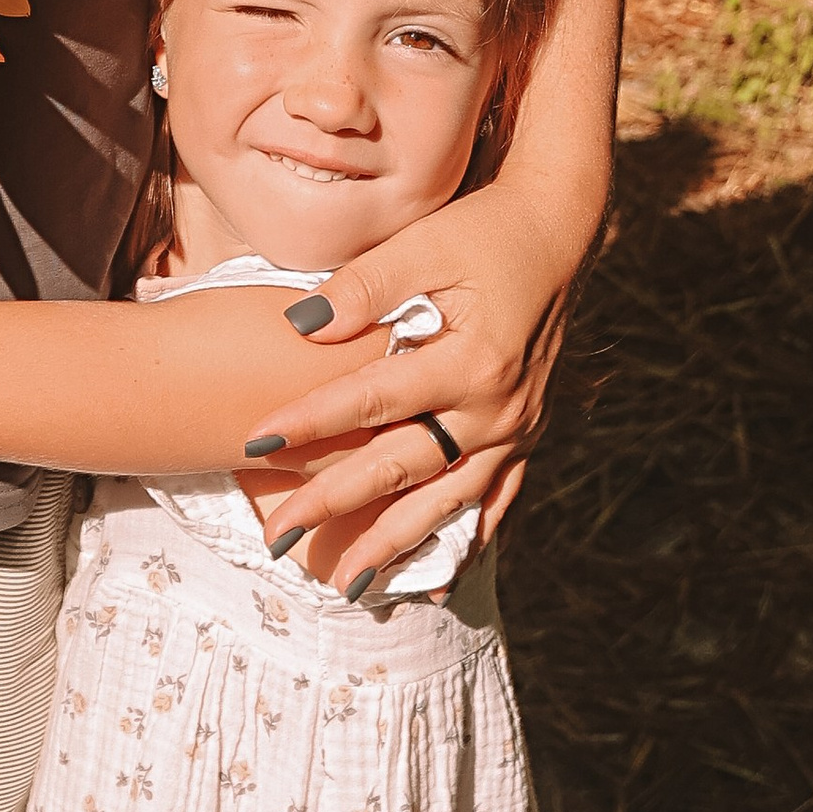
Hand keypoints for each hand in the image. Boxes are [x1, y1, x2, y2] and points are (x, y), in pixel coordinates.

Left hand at [233, 167, 596, 588]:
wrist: (559, 228)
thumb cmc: (483, 229)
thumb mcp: (424, 243)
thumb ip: (364, 287)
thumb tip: (301, 326)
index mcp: (472, 359)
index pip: (372, 400)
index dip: (309, 421)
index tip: (253, 442)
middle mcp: (498, 406)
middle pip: (403, 468)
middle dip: (336, 506)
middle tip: (278, 540)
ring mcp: (518, 425)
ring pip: (449, 500)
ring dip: (397, 544)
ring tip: (347, 584)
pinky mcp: (528, 428)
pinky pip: (496, 496)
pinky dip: (465, 535)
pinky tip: (440, 576)